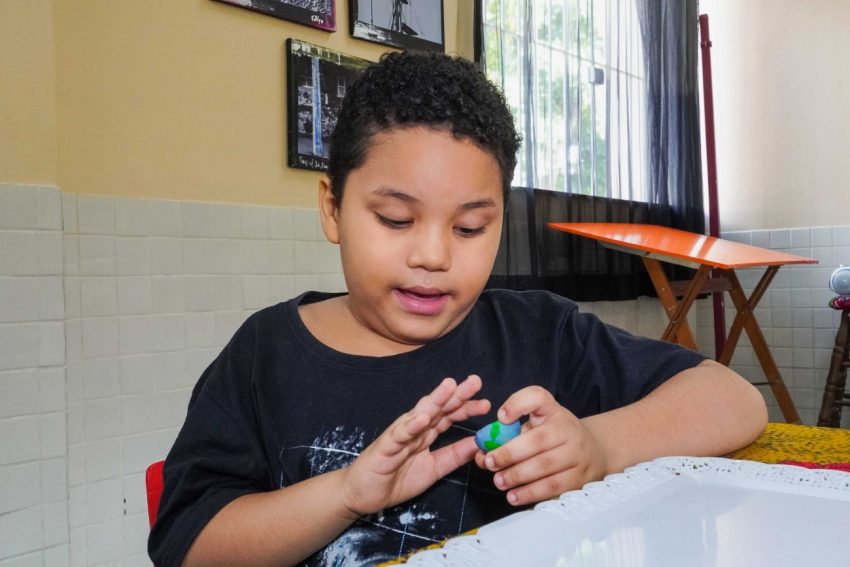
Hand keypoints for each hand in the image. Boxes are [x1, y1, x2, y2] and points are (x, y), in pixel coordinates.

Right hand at [340, 375, 490, 517]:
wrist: (362, 494)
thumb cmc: (395, 478)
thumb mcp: (433, 469)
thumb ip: (454, 456)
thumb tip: (479, 443)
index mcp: (426, 433)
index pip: (449, 416)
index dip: (466, 408)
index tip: (486, 403)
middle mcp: (414, 428)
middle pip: (438, 408)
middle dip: (456, 395)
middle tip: (475, 381)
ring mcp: (399, 435)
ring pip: (419, 414)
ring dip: (435, 400)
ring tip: (450, 387)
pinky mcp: (386, 447)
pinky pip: (399, 435)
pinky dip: (410, 426)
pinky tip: (422, 418)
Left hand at [474, 386, 607, 505]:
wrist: (594, 451)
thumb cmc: (554, 435)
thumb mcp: (536, 423)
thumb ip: (508, 433)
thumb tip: (481, 450)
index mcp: (553, 411)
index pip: (537, 398)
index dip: (518, 404)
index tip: (500, 416)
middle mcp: (568, 429)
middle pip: (538, 441)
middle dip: (509, 454)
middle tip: (490, 463)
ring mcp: (577, 454)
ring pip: (545, 467)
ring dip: (518, 476)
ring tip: (499, 482)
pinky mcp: (580, 478)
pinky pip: (553, 487)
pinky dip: (531, 493)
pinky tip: (514, 496)